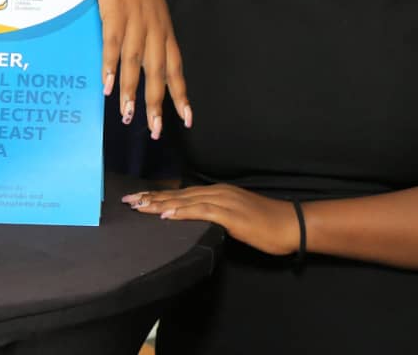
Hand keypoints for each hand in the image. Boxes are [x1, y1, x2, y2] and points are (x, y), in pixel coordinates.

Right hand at [93, 0, 191, 138]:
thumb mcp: (150, 10)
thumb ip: (151, 36)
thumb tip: (148, 65)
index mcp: (164, 30)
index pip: (176, 68)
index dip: (181, 94)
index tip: (187, 120)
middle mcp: (154, 28)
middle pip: (158, 71)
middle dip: (157, 102)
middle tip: (154, 130)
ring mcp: (135, 20)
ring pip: (135, 62)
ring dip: (130, 90)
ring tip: (128, 116)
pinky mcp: (115, 13)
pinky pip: (113, 44)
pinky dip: (110, 66)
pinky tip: (106, 86)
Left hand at [122, 184, 298, 254]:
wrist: (290, 225)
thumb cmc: (266, 225)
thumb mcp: (236, 219)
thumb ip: (217, 217)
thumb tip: (199, 223)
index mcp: (218, 192)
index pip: (182, 194)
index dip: (159, 196)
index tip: (138, 199)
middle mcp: (217, 192)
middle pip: (178, 195)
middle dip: (151, 198)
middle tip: (128, 201)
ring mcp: (224, 201)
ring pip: (185, 200)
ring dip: (159, 204)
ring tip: (138, 207)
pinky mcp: (230, 214)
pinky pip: (201, 212)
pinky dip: (181, 212)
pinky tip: (165, 215)